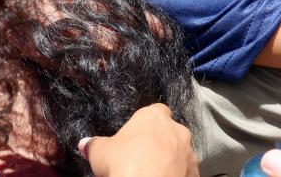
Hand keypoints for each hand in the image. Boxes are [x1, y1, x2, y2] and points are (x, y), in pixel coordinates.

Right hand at [79, 104, 197, 176]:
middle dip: (161, 142)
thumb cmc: (125, 162)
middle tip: (145, 157)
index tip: (137, 137)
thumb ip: (93, 145)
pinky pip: (186, 171)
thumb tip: (84, 144)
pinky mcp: (195, 173)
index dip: (147, 124)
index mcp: (154, 116)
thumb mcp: (100, 152)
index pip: (156, 110)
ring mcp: (189, 152)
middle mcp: (177, 130)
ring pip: (181, 153)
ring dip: (172, 160)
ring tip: (155, 173)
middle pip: (170, 132)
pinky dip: (178, 175)